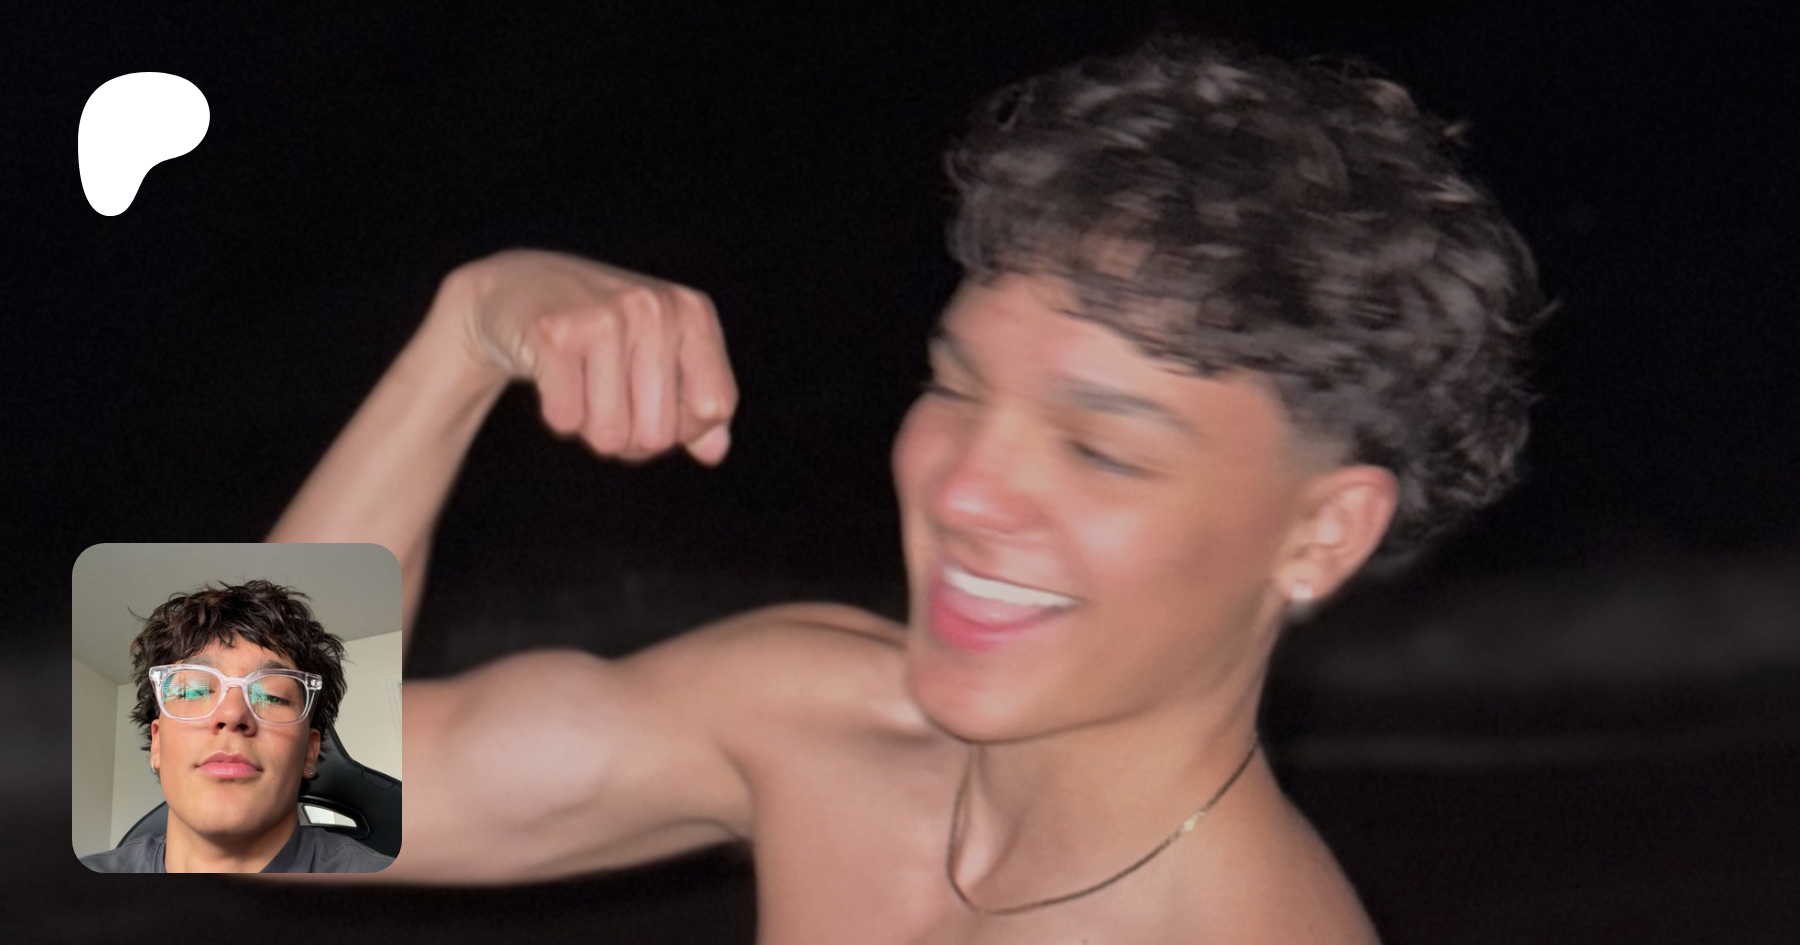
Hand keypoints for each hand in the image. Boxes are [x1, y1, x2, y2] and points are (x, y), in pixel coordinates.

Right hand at [441, 249, 736, 464]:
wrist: (517, 289)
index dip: (681, 427)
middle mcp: (655, 308)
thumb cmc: (602, 333)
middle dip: (629, 437)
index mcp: (692, 312)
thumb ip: (697, 406)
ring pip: (609, 437)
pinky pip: (566, 421)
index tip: (653, 401)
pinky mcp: (553, 334)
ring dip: (590, 427)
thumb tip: (715, 452)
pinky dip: (558, 414)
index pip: (713, 407)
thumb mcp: (661, 356)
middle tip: (606, 395)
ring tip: (581, 383)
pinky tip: (554, 376)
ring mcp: (605, 318)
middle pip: (658, 434)